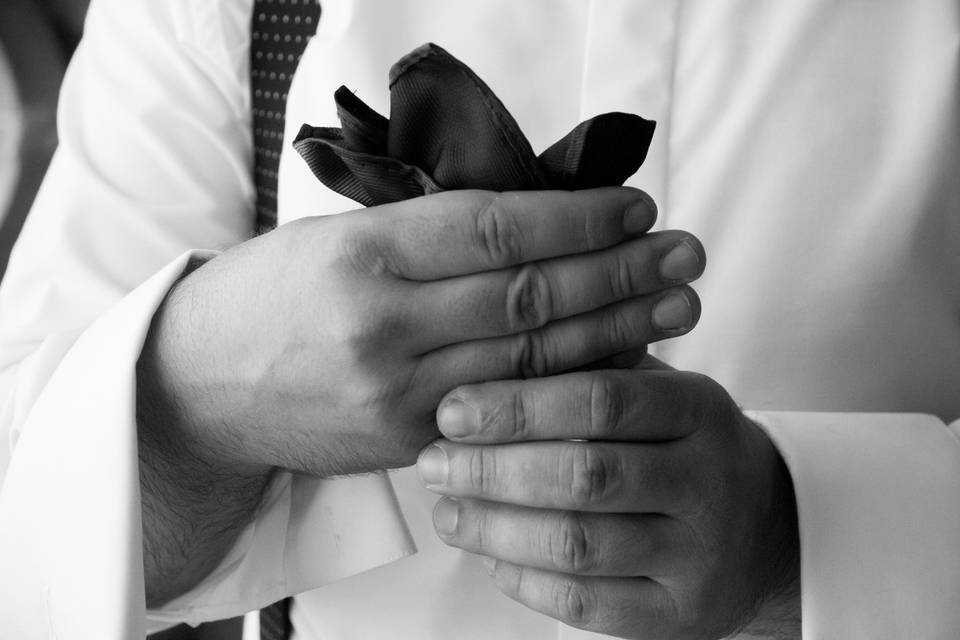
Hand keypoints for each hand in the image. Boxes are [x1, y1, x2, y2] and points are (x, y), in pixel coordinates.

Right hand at [139, 188, 703, 477]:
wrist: (201, 386)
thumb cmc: (272, 295)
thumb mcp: (338, 237)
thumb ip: (428, 232)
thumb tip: (539, 218)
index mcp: (364, 254)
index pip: (495, 230)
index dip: (577, 218)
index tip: (636, 207)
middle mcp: (383, 325)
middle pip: (528, 296)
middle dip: (620, 273)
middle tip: (685, 256)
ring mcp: (398, 393)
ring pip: (530, 360)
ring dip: (615, 331)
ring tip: (676, 307)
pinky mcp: (407, 443)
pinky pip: (509, 415)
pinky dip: (568, 387)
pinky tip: (620, 365)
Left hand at [417, 369, 799, 638]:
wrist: (761, 528)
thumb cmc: (684, 446)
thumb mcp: (660, 392)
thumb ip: (592, 370)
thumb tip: (490, 354)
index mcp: (701, 411)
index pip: (603, 401)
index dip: (519, 406)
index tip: (453, 410)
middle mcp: (709, 483)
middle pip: (587, 475)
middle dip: (493, 470)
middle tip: (433, 462)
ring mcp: (699, 556)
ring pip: (579, 544)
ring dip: (496, 528)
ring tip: (447, 509)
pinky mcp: (680, 616)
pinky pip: (586, 605)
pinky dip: (524, 580)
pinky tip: (488, 555)